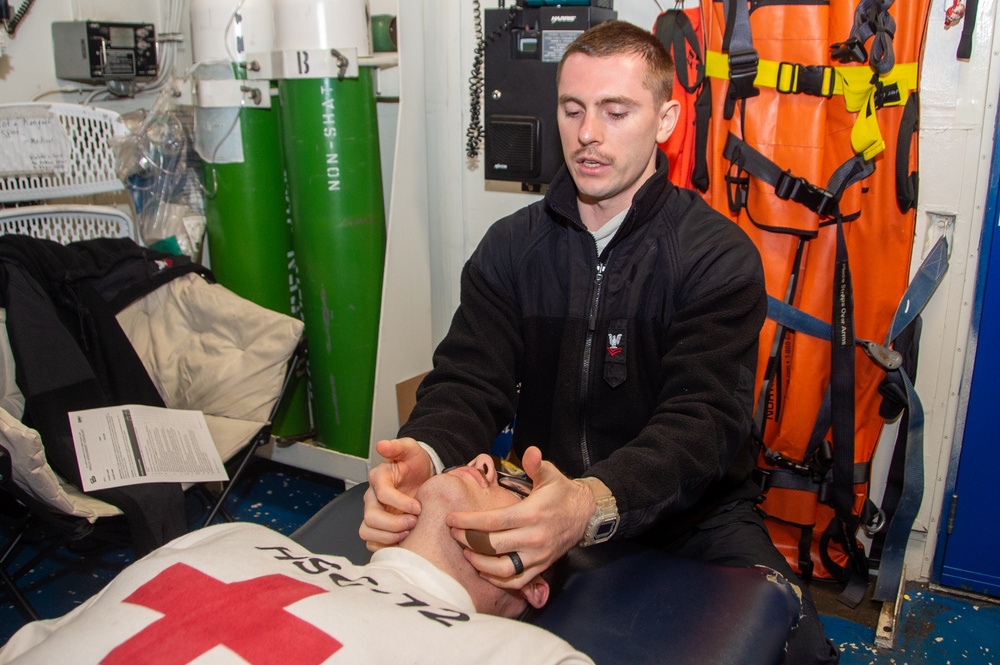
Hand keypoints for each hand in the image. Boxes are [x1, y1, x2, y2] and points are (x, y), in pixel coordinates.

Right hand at [359, 437, 433, 550]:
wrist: (424, 475)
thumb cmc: (416, 463)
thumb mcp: (411, 449)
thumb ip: (398, 446)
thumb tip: (382, 445)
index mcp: (378, 479)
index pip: (382, 494)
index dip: (400, 502)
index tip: (418, 507)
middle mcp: (372, 498)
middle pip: (371, 517)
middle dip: (394, 523)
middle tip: (415, 522)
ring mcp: (374, 513)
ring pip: (368, 532)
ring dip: (388, 537)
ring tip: (409, 533)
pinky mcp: (379, 527)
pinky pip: (372, 543)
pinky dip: (385, 546)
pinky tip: (402, 542)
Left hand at [446, 446, 595, 588]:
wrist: (585, 513)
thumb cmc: (561, 493)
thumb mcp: (550, 474)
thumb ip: (536, 464)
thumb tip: (530, 451)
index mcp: (531, 514)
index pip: (492, 522)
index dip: (468, 522)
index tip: (451, 519)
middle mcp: (534, 538)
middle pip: (492, 545)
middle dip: (467, 540)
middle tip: (452, 533)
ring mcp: (538, 556)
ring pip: (503, 569)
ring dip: (480, 563)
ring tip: (465, 552)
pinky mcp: (541, 567)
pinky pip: (517, 581)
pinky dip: (498, 580)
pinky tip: (484, 571)